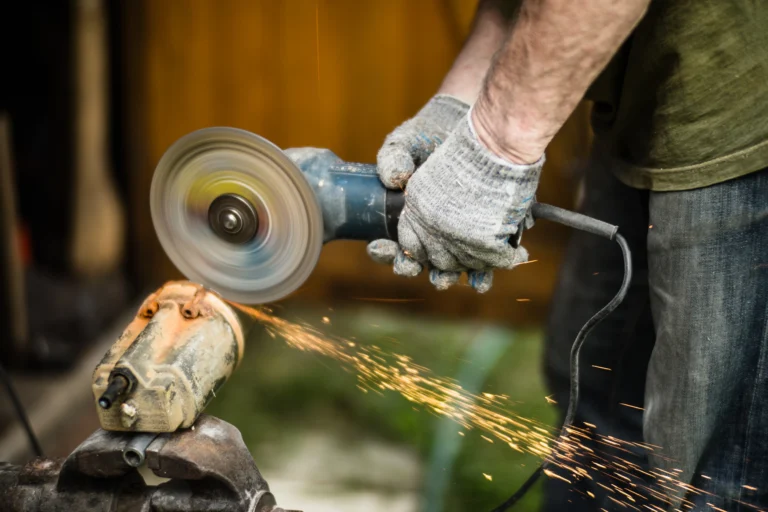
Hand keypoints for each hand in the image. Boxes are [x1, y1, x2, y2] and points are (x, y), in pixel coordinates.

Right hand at [368, 113, 543, 292]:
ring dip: (453, 276)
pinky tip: (486, 272)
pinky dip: (487, 268)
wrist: (475, 125)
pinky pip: (485, 259)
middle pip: (425, 264)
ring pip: (454, 268)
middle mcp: (433, 233)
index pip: (393, 247)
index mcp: (408, 220)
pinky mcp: (488, 231)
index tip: (383, 246)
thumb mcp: (406, 142)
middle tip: (434, 271)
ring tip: (456, 277)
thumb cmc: (431, 136)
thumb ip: (393, 158)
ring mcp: (460, 234)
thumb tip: (393, 179)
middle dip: (426, 271)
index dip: (386, 253)